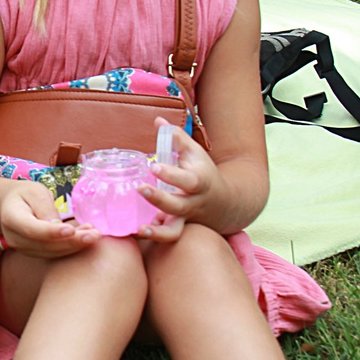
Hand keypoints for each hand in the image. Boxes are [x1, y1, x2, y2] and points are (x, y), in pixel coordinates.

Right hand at [0, 181, 98, 257]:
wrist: (10, 205)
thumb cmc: (25, 194)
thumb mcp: (35, 192)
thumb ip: (45, 208)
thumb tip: (58, 226)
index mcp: (11, 218)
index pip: (31, 229)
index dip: (51, 232)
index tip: (71, 229)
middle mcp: (15, 238)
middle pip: (44, 245)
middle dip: (71, 242)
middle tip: (94, 235)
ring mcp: (24, 249)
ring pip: (51, 252)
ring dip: (75, 246)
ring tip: (94, 235)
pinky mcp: (34, 253)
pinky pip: (54, 254)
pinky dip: (71, 247)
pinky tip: (86, 238)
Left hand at [139, 122, 224, 238]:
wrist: (225, 203)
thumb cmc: (203, 172)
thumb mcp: (194, 152)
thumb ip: (176, 137)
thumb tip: (158, 121)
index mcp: (198, 182)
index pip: (187, 180)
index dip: (171, 174)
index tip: (154, 165)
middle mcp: (192, 203)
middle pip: (178, 206)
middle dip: (159, 199)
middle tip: (141, 188)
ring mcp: (185, 219)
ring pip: (174, 231)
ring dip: (158, 232)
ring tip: (140, 229)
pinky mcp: (177, 229)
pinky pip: (166, 238)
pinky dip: (152, 238)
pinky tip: (134, 234)